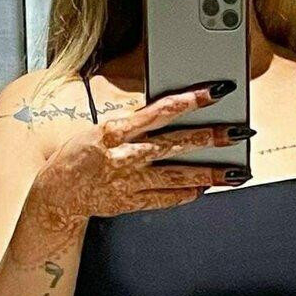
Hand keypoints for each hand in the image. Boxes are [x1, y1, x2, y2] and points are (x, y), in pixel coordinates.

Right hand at [27, 83, 250, 228]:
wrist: (56, 195)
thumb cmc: (78, 156)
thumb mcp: (100, 130)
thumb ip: (133, 124)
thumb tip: (167, 112)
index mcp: (116, 131)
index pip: (160, 111)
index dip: (190, 100)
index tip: (215, 92)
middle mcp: (126, 156)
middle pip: (177, 144)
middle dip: (211, 137)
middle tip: (240, 132)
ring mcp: (130, 182)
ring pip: (178, 176)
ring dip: (209, 173)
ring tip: (236, 172)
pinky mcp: (132, 202)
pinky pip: (165, 199)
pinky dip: (186, 194)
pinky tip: (204, 189)